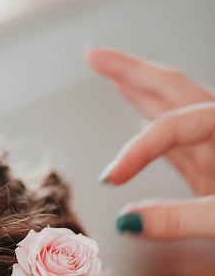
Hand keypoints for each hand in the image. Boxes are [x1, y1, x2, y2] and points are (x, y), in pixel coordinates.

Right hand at [87, 47, 214, 238]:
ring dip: (139, 92)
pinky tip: (139, 118)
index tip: (112, 180)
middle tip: (94, 54)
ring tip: (111, 74)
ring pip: (174, 110)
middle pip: (174, 89)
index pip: (173, 127)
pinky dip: (153, 126)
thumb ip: (182, 220)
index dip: (138, 150)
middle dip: (132, 71)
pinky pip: (180, 139)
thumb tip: (129, 220)